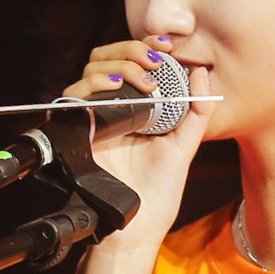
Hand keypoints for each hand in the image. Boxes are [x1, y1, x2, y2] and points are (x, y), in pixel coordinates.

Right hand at [60, 35, 215, 253]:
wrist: (137, 228)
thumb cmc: (157, 193)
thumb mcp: (185, 146)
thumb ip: (197, 111)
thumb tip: (201, 72)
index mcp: (134, 108)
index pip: (131, 62)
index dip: (145, 46)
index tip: (167, 45)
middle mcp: (110, 109)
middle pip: (107, 58)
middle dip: (131, 49)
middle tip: (155, 61)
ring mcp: (92, 119)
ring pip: (91, 70)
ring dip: (117, 64)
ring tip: (144, 80)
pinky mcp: (76, 131)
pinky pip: (74, 96)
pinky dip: (93, 84)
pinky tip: (116, 87)